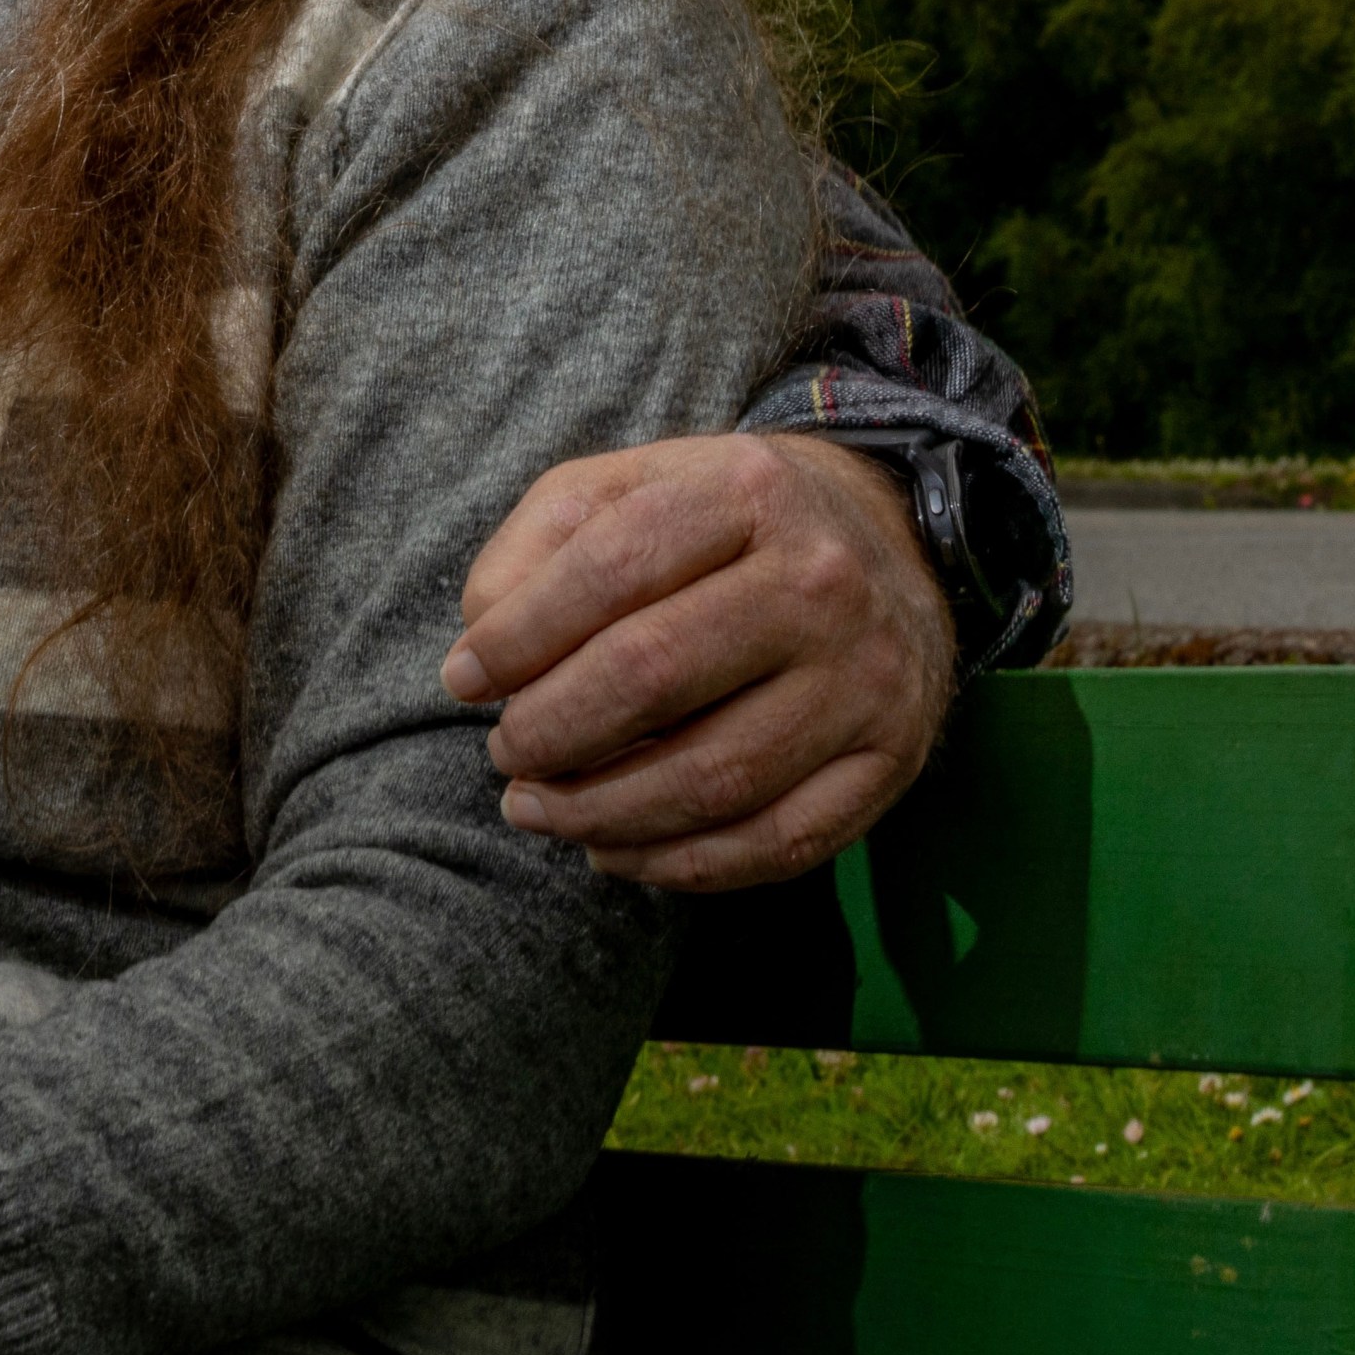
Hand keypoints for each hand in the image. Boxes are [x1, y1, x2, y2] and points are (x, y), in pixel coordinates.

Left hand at [442, 434, 956, 890]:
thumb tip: (479, 645)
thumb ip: (536, 546)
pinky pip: (779, 843)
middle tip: (503, 755)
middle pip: (654, 677)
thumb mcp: (625, 487)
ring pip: (714, 778)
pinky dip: (682, 866)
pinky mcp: (893, 759)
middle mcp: (820, 580)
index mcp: (744, 492)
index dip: (516, 640)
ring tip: (537, 810)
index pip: (607, 572)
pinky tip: (615, 850)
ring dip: (601, 813)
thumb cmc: (718, 525)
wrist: (887, 543)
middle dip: (550, 732)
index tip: (462, 680)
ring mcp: (867, 677)